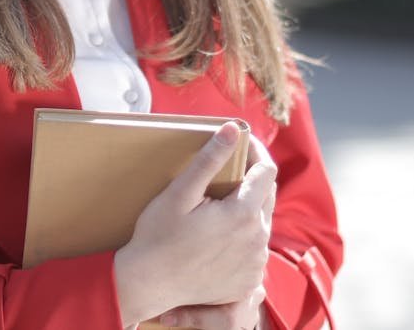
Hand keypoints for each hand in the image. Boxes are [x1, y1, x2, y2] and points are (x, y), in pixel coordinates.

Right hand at [114, 123, 277, 323]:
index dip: (256, 151)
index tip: (240, 142)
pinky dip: (243, 236)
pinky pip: (254, 250)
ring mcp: (256, 264)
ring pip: (261, 223)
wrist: (146, 285)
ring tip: (217, 204)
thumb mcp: (179, 193)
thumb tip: (232, 129)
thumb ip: (209, 160)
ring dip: (247, 208)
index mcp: (244, 215)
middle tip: (225, 171)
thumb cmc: (157, 237)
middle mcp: (258, 240)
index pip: (266, 171)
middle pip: (267, 196)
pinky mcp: (248, 280)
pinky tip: (218, 235)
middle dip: (251, 179)